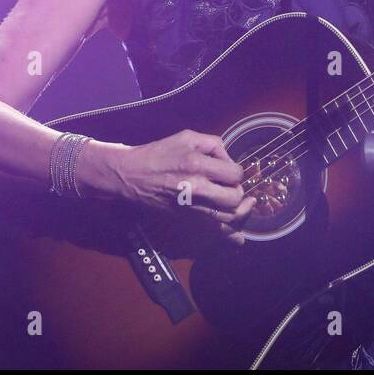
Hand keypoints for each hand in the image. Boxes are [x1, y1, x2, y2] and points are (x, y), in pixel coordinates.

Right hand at [109, 130, 255, 245]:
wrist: (131, 175)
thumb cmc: (159, 153)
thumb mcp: (187, 137)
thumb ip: (214, 144)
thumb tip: (229, 159)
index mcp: (197, 165)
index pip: (235, 174)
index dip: (236, 172)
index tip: (228, 171)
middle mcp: (196, 189)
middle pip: (235, 198)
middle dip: (239, 192)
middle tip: (231, 187)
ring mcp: (191, 207)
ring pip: (228, 218)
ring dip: (239, 212)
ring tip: (242, 205)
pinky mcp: (185, 218)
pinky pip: (213, 232)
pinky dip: (229, 236)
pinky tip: (238, 238)